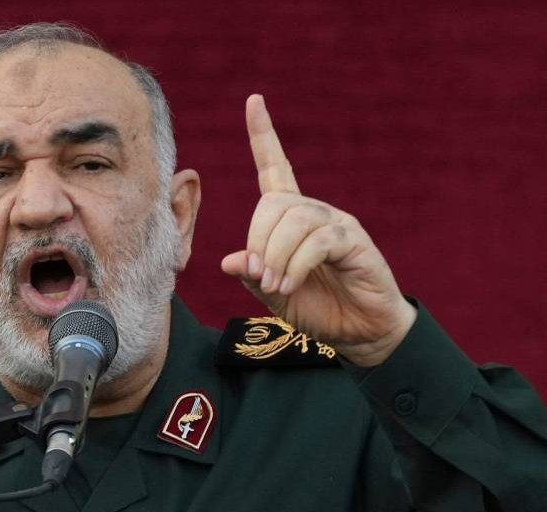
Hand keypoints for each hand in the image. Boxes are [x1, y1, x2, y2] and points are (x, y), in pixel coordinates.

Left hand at [220, 95, 415, 366]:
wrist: (359, 333)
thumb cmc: (316, 308)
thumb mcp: (272, 294)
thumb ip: (252, 276)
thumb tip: (230, 260)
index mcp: (291, 218)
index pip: (275, 167)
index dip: (263, 135)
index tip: (254, 100)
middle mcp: (315, 213)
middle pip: (274, 204)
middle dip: (258, 242)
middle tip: (260, 279)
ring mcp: (337, 224)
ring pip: (295, 221)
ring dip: (276, 256)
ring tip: (276, 285)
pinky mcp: (354, 242)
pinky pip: (319, 240)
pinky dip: (297, 264)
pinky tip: (290, 283)